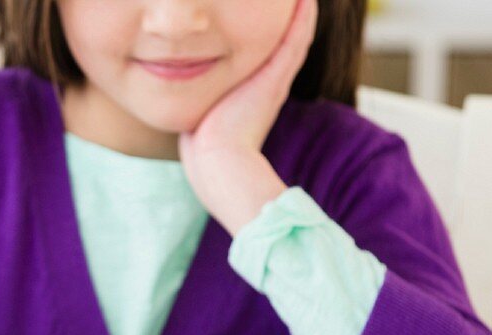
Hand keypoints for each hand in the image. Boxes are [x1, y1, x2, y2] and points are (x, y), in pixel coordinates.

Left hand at [178, 0, 317, 233]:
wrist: (218, 163)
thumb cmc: (205, 150)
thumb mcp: (203, 118)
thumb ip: (201, 105)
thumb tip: (187, 108)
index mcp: (256, 92)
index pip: (271, 55)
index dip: (275, 33)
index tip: (272, 12)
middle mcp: (271, 84)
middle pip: (289, 42)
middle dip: (292, 17)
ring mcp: (276, 80)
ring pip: (297, 36)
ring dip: (303, 12)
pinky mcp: (276, 77)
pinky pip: (296, 39)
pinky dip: (304, 17)